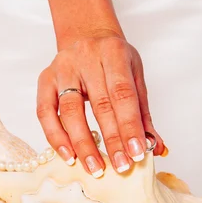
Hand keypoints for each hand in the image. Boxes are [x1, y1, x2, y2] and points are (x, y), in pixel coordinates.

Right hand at [37, 33, 165, 176]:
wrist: (86, 35)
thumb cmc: (113, 61)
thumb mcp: (134, 77)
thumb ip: (143, 113)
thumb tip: (157, 148)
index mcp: (114, 53)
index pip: (123, 94)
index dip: (130, 125)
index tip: (137, 152)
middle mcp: (85, 58)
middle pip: (99, 105)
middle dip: (111, 140)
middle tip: (121, 166)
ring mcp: (62, 68)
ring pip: (69, 111)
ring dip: (83, 143)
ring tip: (95, 167)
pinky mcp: (44, 79)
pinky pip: (45, 112)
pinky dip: (56, 137)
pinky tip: (69, 156)